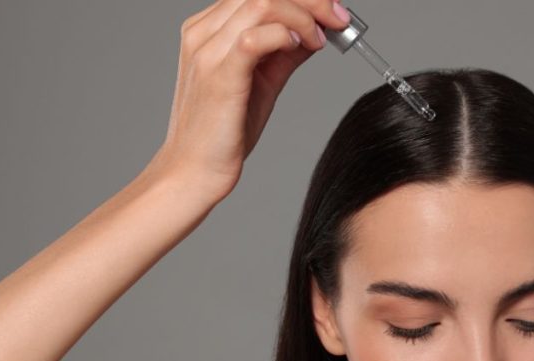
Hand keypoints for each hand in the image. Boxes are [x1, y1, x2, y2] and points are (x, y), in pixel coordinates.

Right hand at [148, 0, 350, 202]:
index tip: (333, 11)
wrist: (194, 170)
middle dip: (310, 0)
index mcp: (208, 28)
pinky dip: (285, 35)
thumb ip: (284, 52)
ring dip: (303, 15)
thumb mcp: (262, 80)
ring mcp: (207, 51)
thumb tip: (315, 31)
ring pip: (261, 3)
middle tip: (338, 19)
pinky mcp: (219, 75)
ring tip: (319, 39)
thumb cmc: (223, 130)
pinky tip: (300, 46)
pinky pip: (255, 38)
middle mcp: (203, 32)